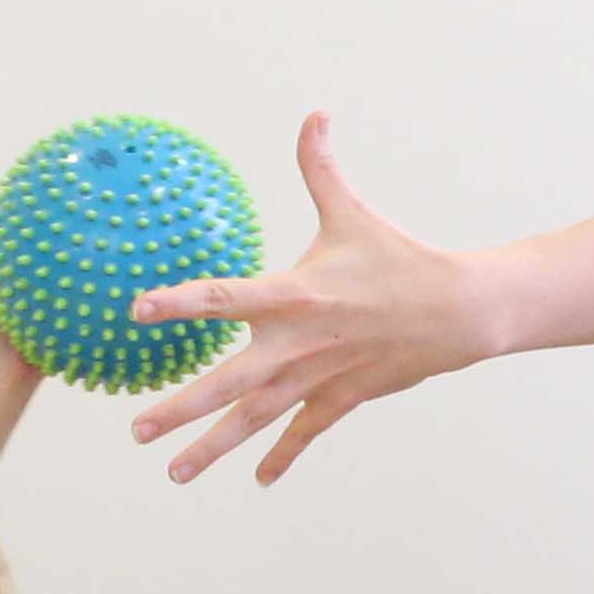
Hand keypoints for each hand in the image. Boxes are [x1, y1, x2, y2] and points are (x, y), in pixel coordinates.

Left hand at [122, 112, 491, 483]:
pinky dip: (282, 455)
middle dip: (181, 409)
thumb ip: (319, 167)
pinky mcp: (341, 398)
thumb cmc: (397, 257)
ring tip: (174, 473)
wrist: (458, 311)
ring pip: (256, 420)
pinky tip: (259, 479)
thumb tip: (314, 113)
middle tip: (135, 429)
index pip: (223, 296)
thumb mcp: (352, 213)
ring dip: (214, 448)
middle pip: (228, 382)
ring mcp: (319, 378)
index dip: (178, 302)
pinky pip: (304, 433)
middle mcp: (298, 343)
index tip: (136, 309)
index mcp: (293, 294)